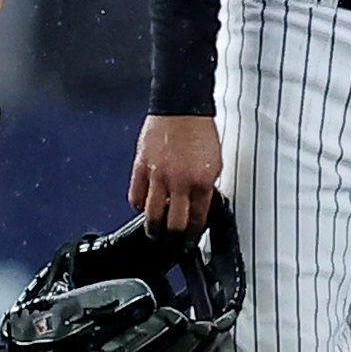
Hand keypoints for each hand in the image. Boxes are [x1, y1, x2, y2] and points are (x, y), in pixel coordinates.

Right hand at [130, 115, 222, 233]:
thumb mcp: (214, 163)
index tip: (191, 239)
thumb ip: (206, 186)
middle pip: (174, 223)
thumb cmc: (200, 132)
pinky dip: (139, 206)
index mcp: (202, 183)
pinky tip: (143, 208)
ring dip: (153, 228)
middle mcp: (179, 183)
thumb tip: (199, 203)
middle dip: (174, 237)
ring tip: (155, 233)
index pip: (198, 219)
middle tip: (173, 241)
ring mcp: (158, 176)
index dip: (194, 233)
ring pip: (152, 215)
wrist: (182, 109)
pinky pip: (136, 196)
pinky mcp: (141, 168)